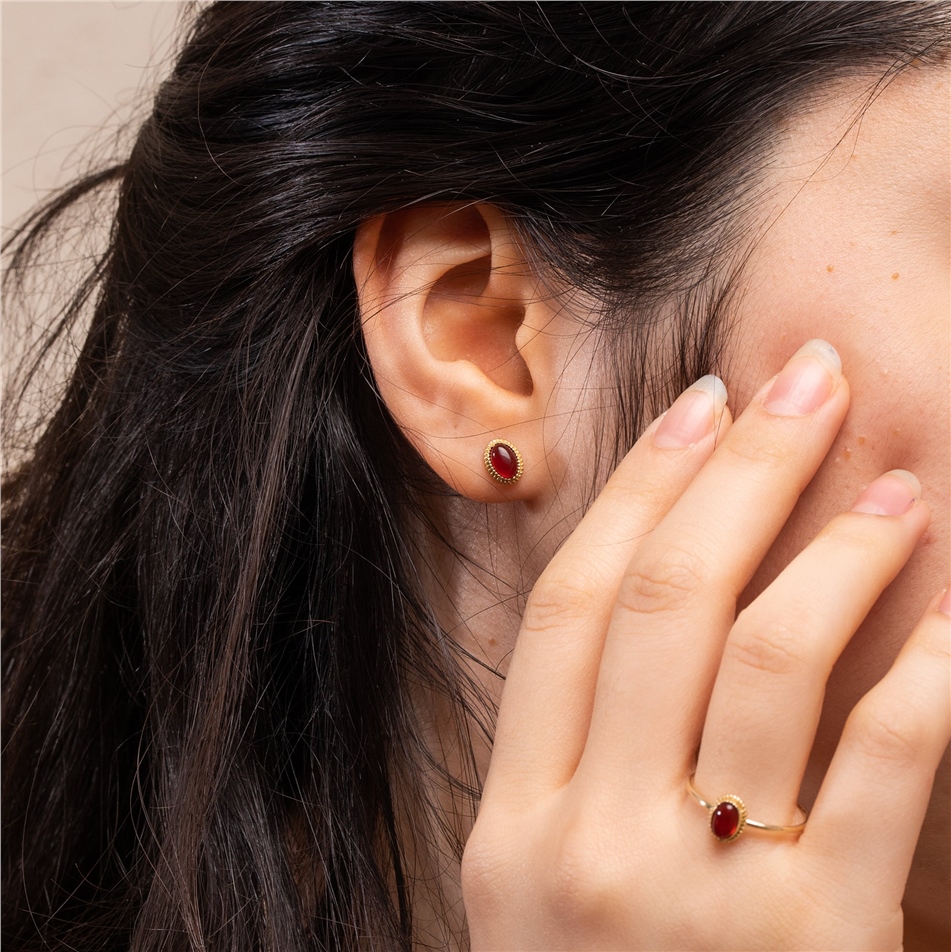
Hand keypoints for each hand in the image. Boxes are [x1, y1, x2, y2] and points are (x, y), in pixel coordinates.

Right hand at [461, 340, 949, 950]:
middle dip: (738, 470)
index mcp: (513, 831)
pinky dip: (928, 658)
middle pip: (663, 601)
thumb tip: (653, 603)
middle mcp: (589, 848)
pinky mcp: (821, 948)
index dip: (635, 492)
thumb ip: (586, 772)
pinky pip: (887, 758)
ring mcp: (700, 901)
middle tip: (799, 379)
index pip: (567, 607)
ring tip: (892, 476)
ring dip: (837, 544)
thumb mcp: (556, 903)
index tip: (698, 405)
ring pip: (769, 655)